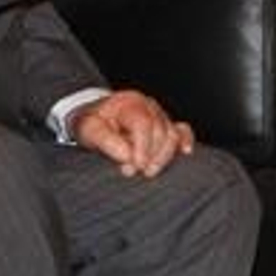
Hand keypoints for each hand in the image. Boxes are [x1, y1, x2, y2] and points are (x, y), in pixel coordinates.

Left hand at [71, 89, 194, 178]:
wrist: (96, 117)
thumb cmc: (93, 123)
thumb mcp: (89, 130)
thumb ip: (106, 141)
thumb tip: (127, 155)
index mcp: (129, 103)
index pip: (143, 124)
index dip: (141, 147)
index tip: (133, 166)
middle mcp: (148, 106)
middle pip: (161, 130)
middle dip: (150, 155)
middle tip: (133, 172)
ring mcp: (160, 114)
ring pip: (173, 134)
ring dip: (164, 156)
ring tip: (149, 171)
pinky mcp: (166, 124)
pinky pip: (182, 130)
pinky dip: (186, 141)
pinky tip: (185, 152)